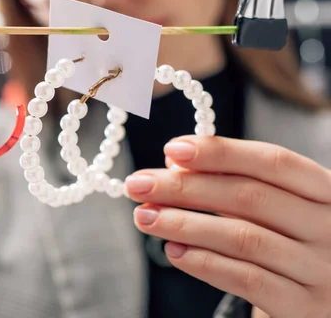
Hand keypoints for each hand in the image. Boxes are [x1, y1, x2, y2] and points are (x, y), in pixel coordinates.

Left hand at [125, 136, 330, 317]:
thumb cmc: (287, 240)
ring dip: (184, 224)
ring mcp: (321, 270)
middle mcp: (330, 227)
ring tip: (145, 217)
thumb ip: (232, 184)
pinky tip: (173, 251)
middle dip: (185, 188)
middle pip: (250, 197)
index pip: (272, 161)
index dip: (220, 152)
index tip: (172, 149)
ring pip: (243, 238)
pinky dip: (205, 263)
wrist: (321, 299)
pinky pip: (247, 280)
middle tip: (139, 185)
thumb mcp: (272, 207)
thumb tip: (174, 165)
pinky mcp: (303, 307)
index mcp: (325, 191)